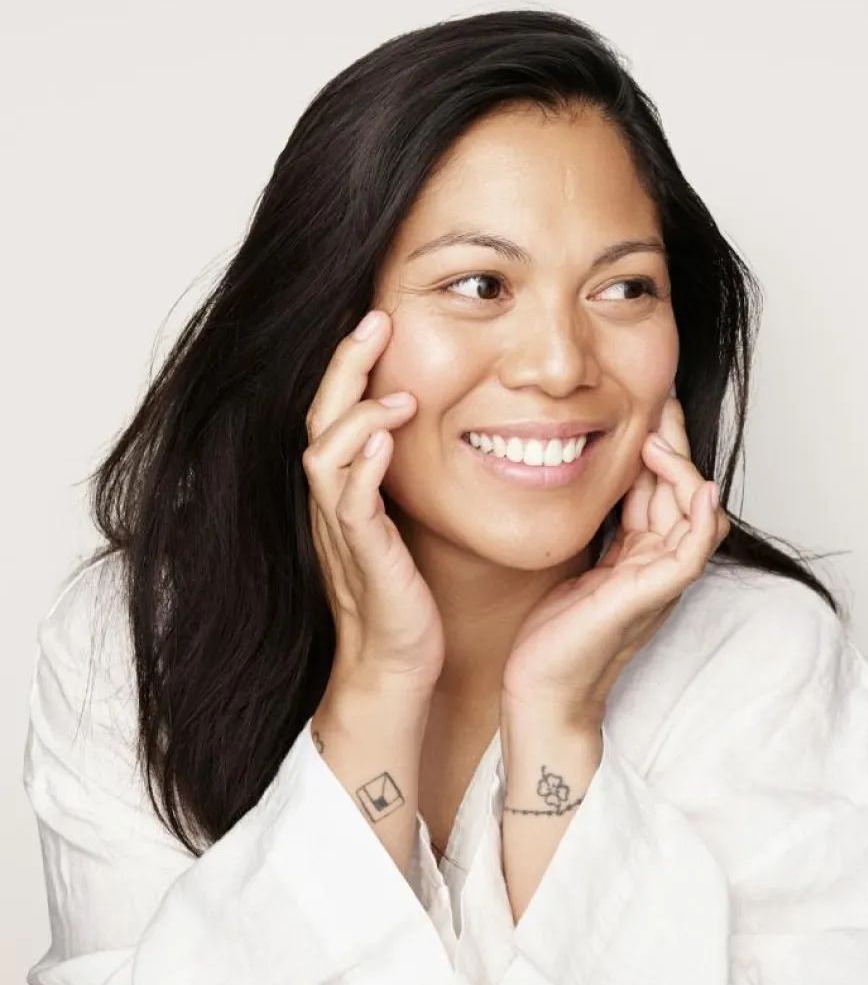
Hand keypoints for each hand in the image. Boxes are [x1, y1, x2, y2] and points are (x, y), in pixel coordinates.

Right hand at [303, 309, 444, 700]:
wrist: (395, 664)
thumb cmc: (407, 594)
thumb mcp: (405, 522)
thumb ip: (404, 477)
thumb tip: (429, 430)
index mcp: (346, 488)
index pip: (337, 410)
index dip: (352, 364)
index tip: (380, 319)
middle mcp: (333, 502)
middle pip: (320, 418)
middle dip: (345, 366)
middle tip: (376, 320)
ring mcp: (342, 530)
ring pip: (324, 455)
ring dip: (357, 416)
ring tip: (396, 391)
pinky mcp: (363, 559)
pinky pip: (351, 507)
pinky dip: (363, 471)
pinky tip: (384, 443)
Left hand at [501, 390, 729, 722]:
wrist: (540, 688)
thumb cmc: (552, 632)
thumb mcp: (575, 562)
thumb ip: (596, 528)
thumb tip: (591, 477)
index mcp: (640, 553)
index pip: (662, 488)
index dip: (660, 446)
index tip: (648, 405)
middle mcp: (657, 564)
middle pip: (684, 492)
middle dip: (675, 444)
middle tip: (661, 402)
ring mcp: (658, 581)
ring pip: (694, 515)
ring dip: (683, 471)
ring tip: (658, 437)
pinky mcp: (648, 597)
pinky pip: (690, 553)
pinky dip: (700, 519)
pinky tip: (697, 488)